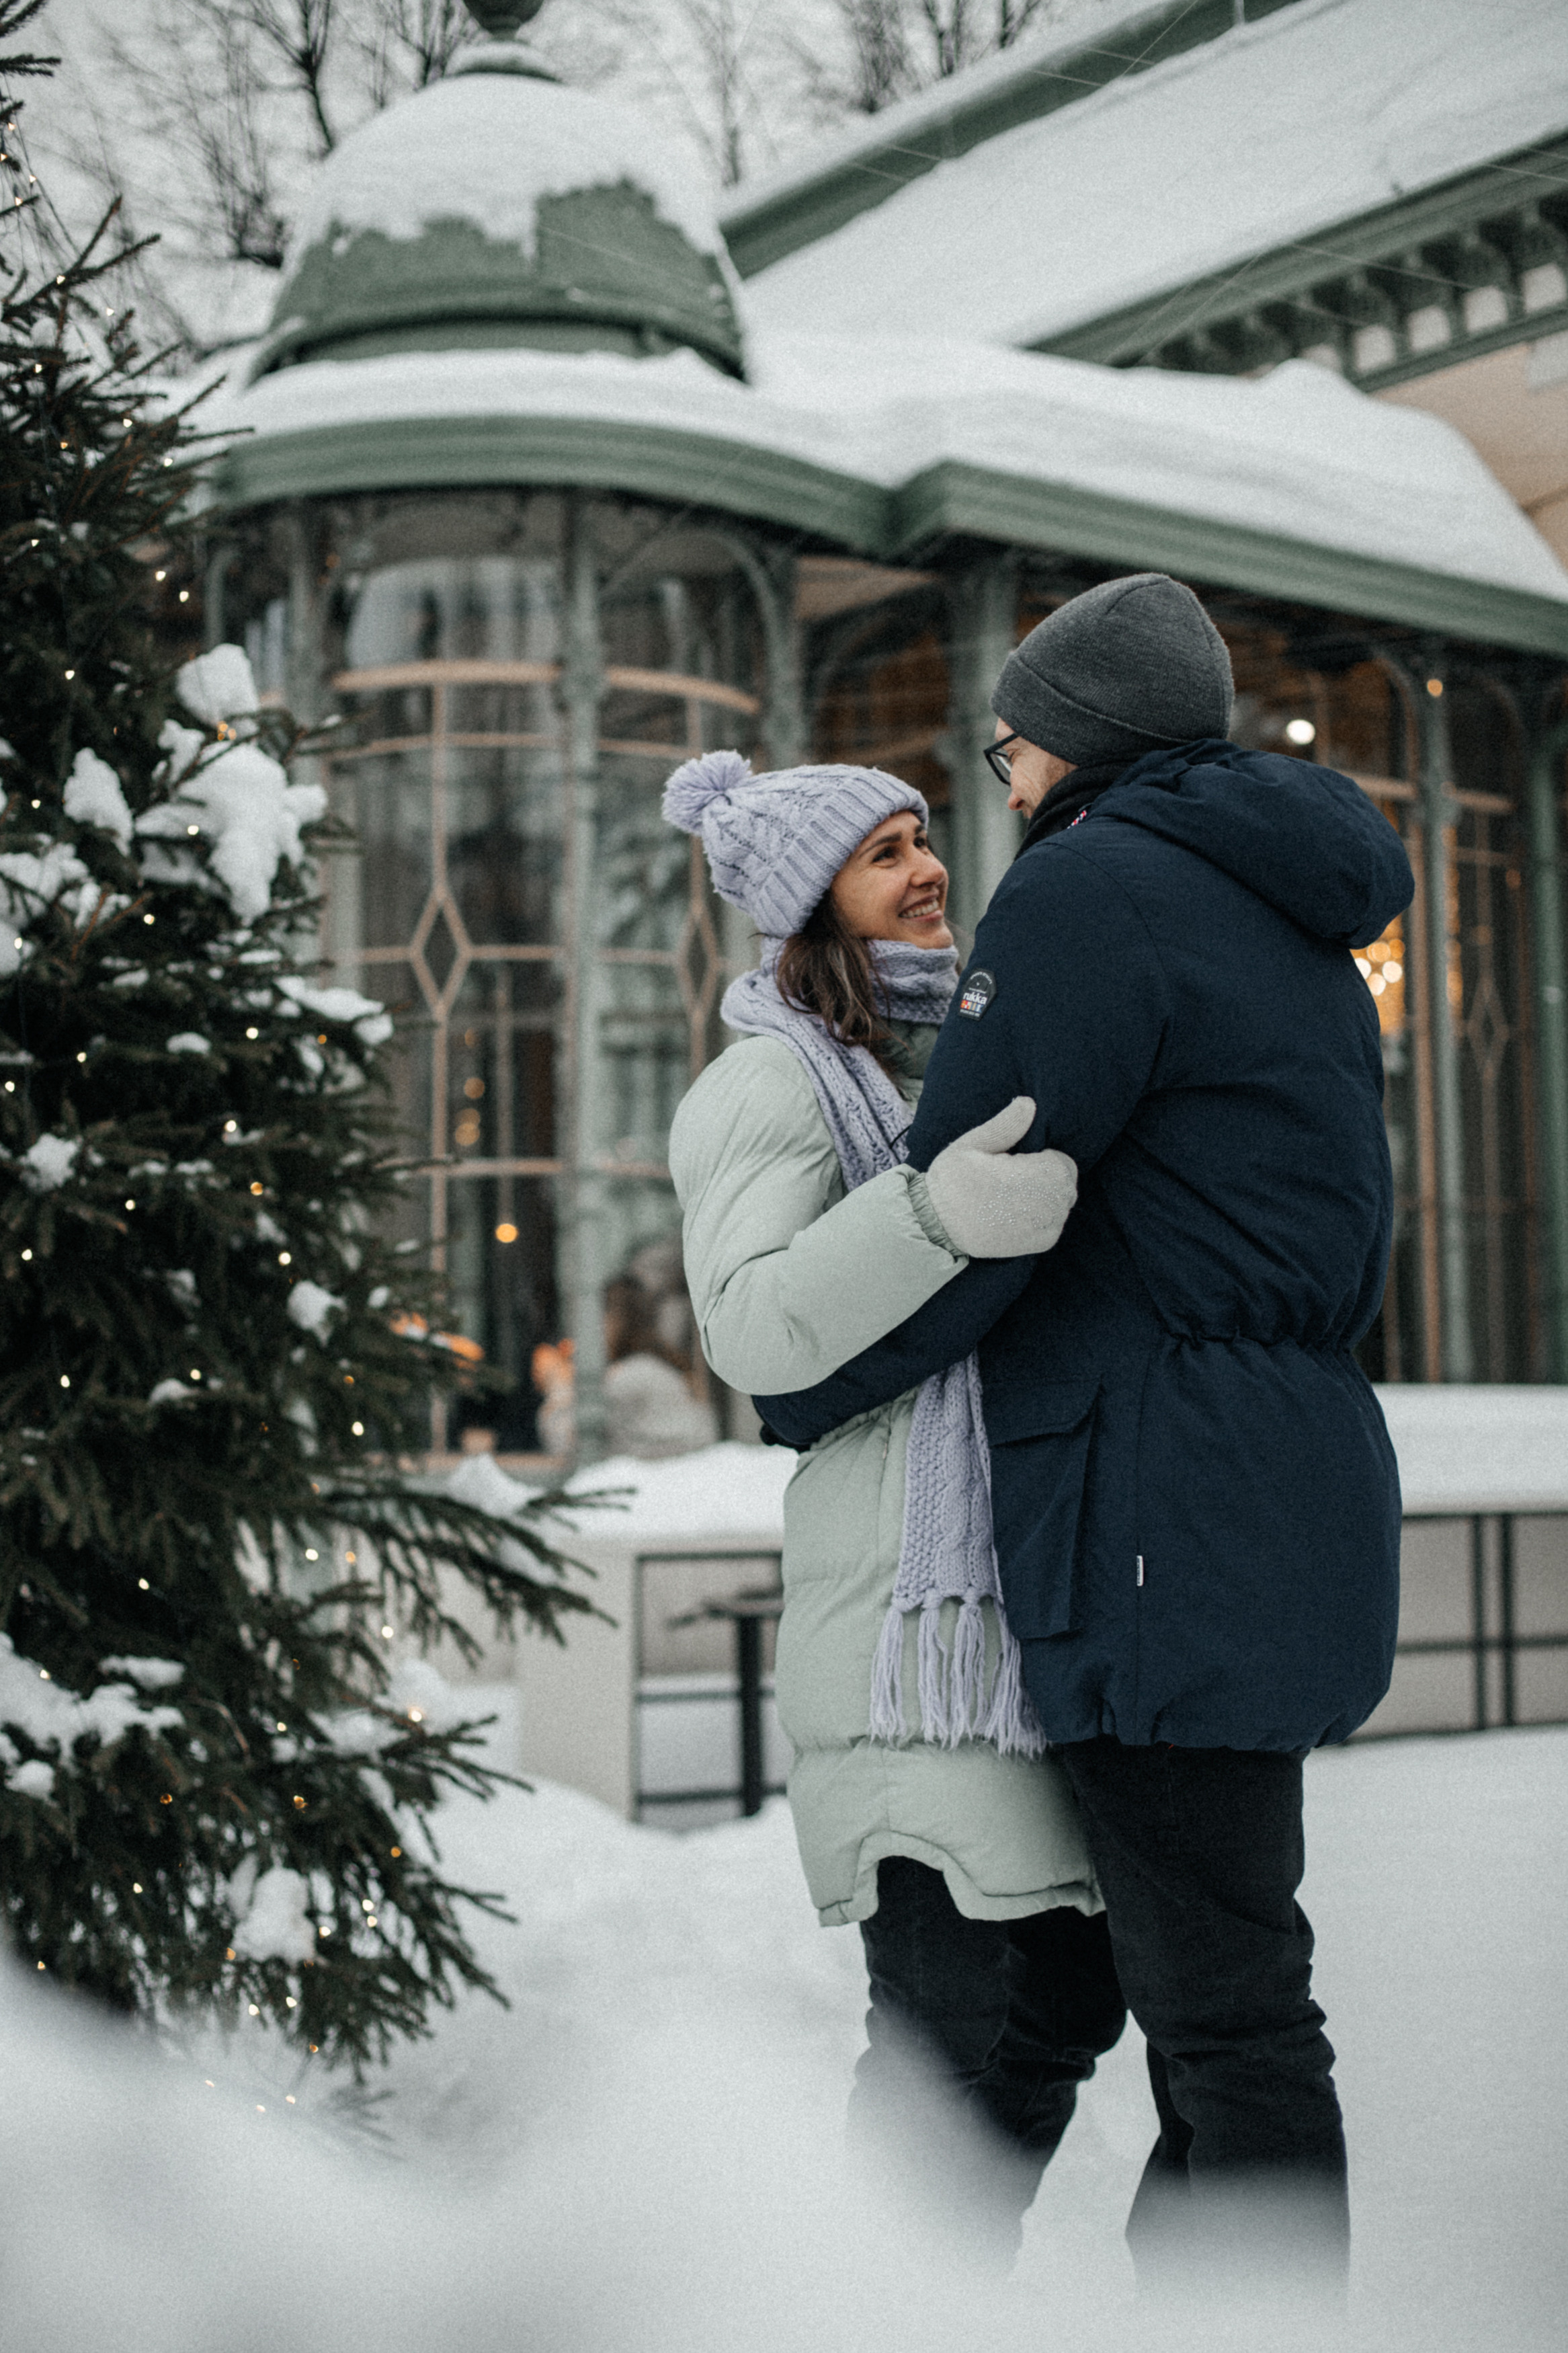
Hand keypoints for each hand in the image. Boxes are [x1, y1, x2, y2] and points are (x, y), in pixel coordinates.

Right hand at [921, 1097, 1076, 1258]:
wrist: (936, 1227)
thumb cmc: (952, 1181)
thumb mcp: (971, 1145)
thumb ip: (1005, 1125)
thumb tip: (1028, 1103)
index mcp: (1032, 1177)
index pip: (1063, 1163)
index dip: (1042, 1158)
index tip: (1017, 1162)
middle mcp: (1046, 1206)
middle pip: (1066, 1183)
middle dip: (1047, 1176)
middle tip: (1014, 1178)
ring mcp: (1045, 1228)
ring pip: (1063, 1203)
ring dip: (1047, 1196)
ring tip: (1014, 1195)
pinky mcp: (1041, 1244)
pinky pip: (1057, 1223)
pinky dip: (1044, 1216)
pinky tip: (1018, 1212)